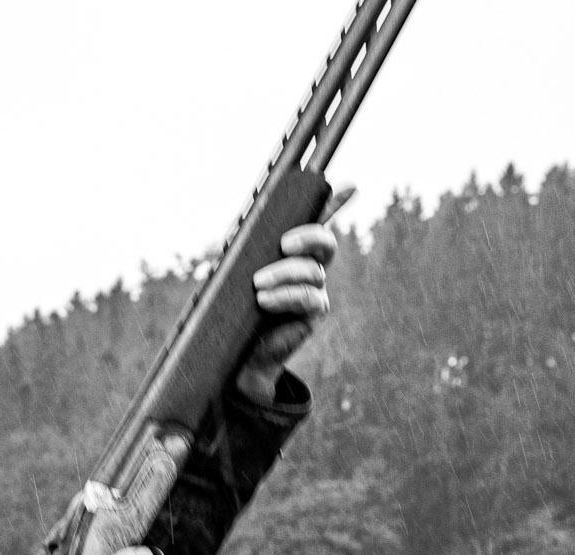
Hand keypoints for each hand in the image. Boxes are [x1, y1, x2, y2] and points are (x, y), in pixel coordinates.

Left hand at [237, 220, 338, 399]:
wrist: (242, 349)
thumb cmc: (240, 308)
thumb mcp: (235, 277)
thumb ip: (238, 260)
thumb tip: (225, 246)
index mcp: (294, 251)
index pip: (317, 222)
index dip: (335, 204)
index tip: (349, 186)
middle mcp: (311, 266)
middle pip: (325, 242)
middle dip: (309, 237)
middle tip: (285, 244)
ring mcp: (316, 288)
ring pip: (311, 271)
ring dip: (284, 273)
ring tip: (258, 285)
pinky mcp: (315, 311)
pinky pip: (308, 297)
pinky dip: (285, 295)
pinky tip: (265, 299)